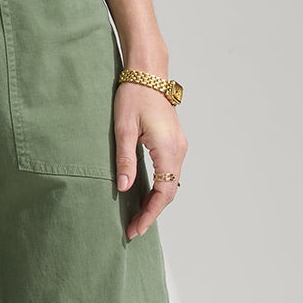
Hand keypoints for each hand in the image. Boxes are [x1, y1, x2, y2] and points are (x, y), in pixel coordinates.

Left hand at [114, 82, 183, 240]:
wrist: (147, 73)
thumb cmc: (133, 96)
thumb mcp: (123, 129)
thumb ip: (125, 159)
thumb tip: (125, 188)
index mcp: (168, 149)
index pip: (164, 192)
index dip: (150, 213)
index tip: (135, 229)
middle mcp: (179, 149)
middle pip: (170, 192)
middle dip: (152, 212)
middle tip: (133, 229)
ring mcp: (179, 146)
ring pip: (171, 183)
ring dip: (156, 201)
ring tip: (137, 216)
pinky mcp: (174, 142)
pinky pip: (170, 172)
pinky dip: (160, 188)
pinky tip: (145, 195)